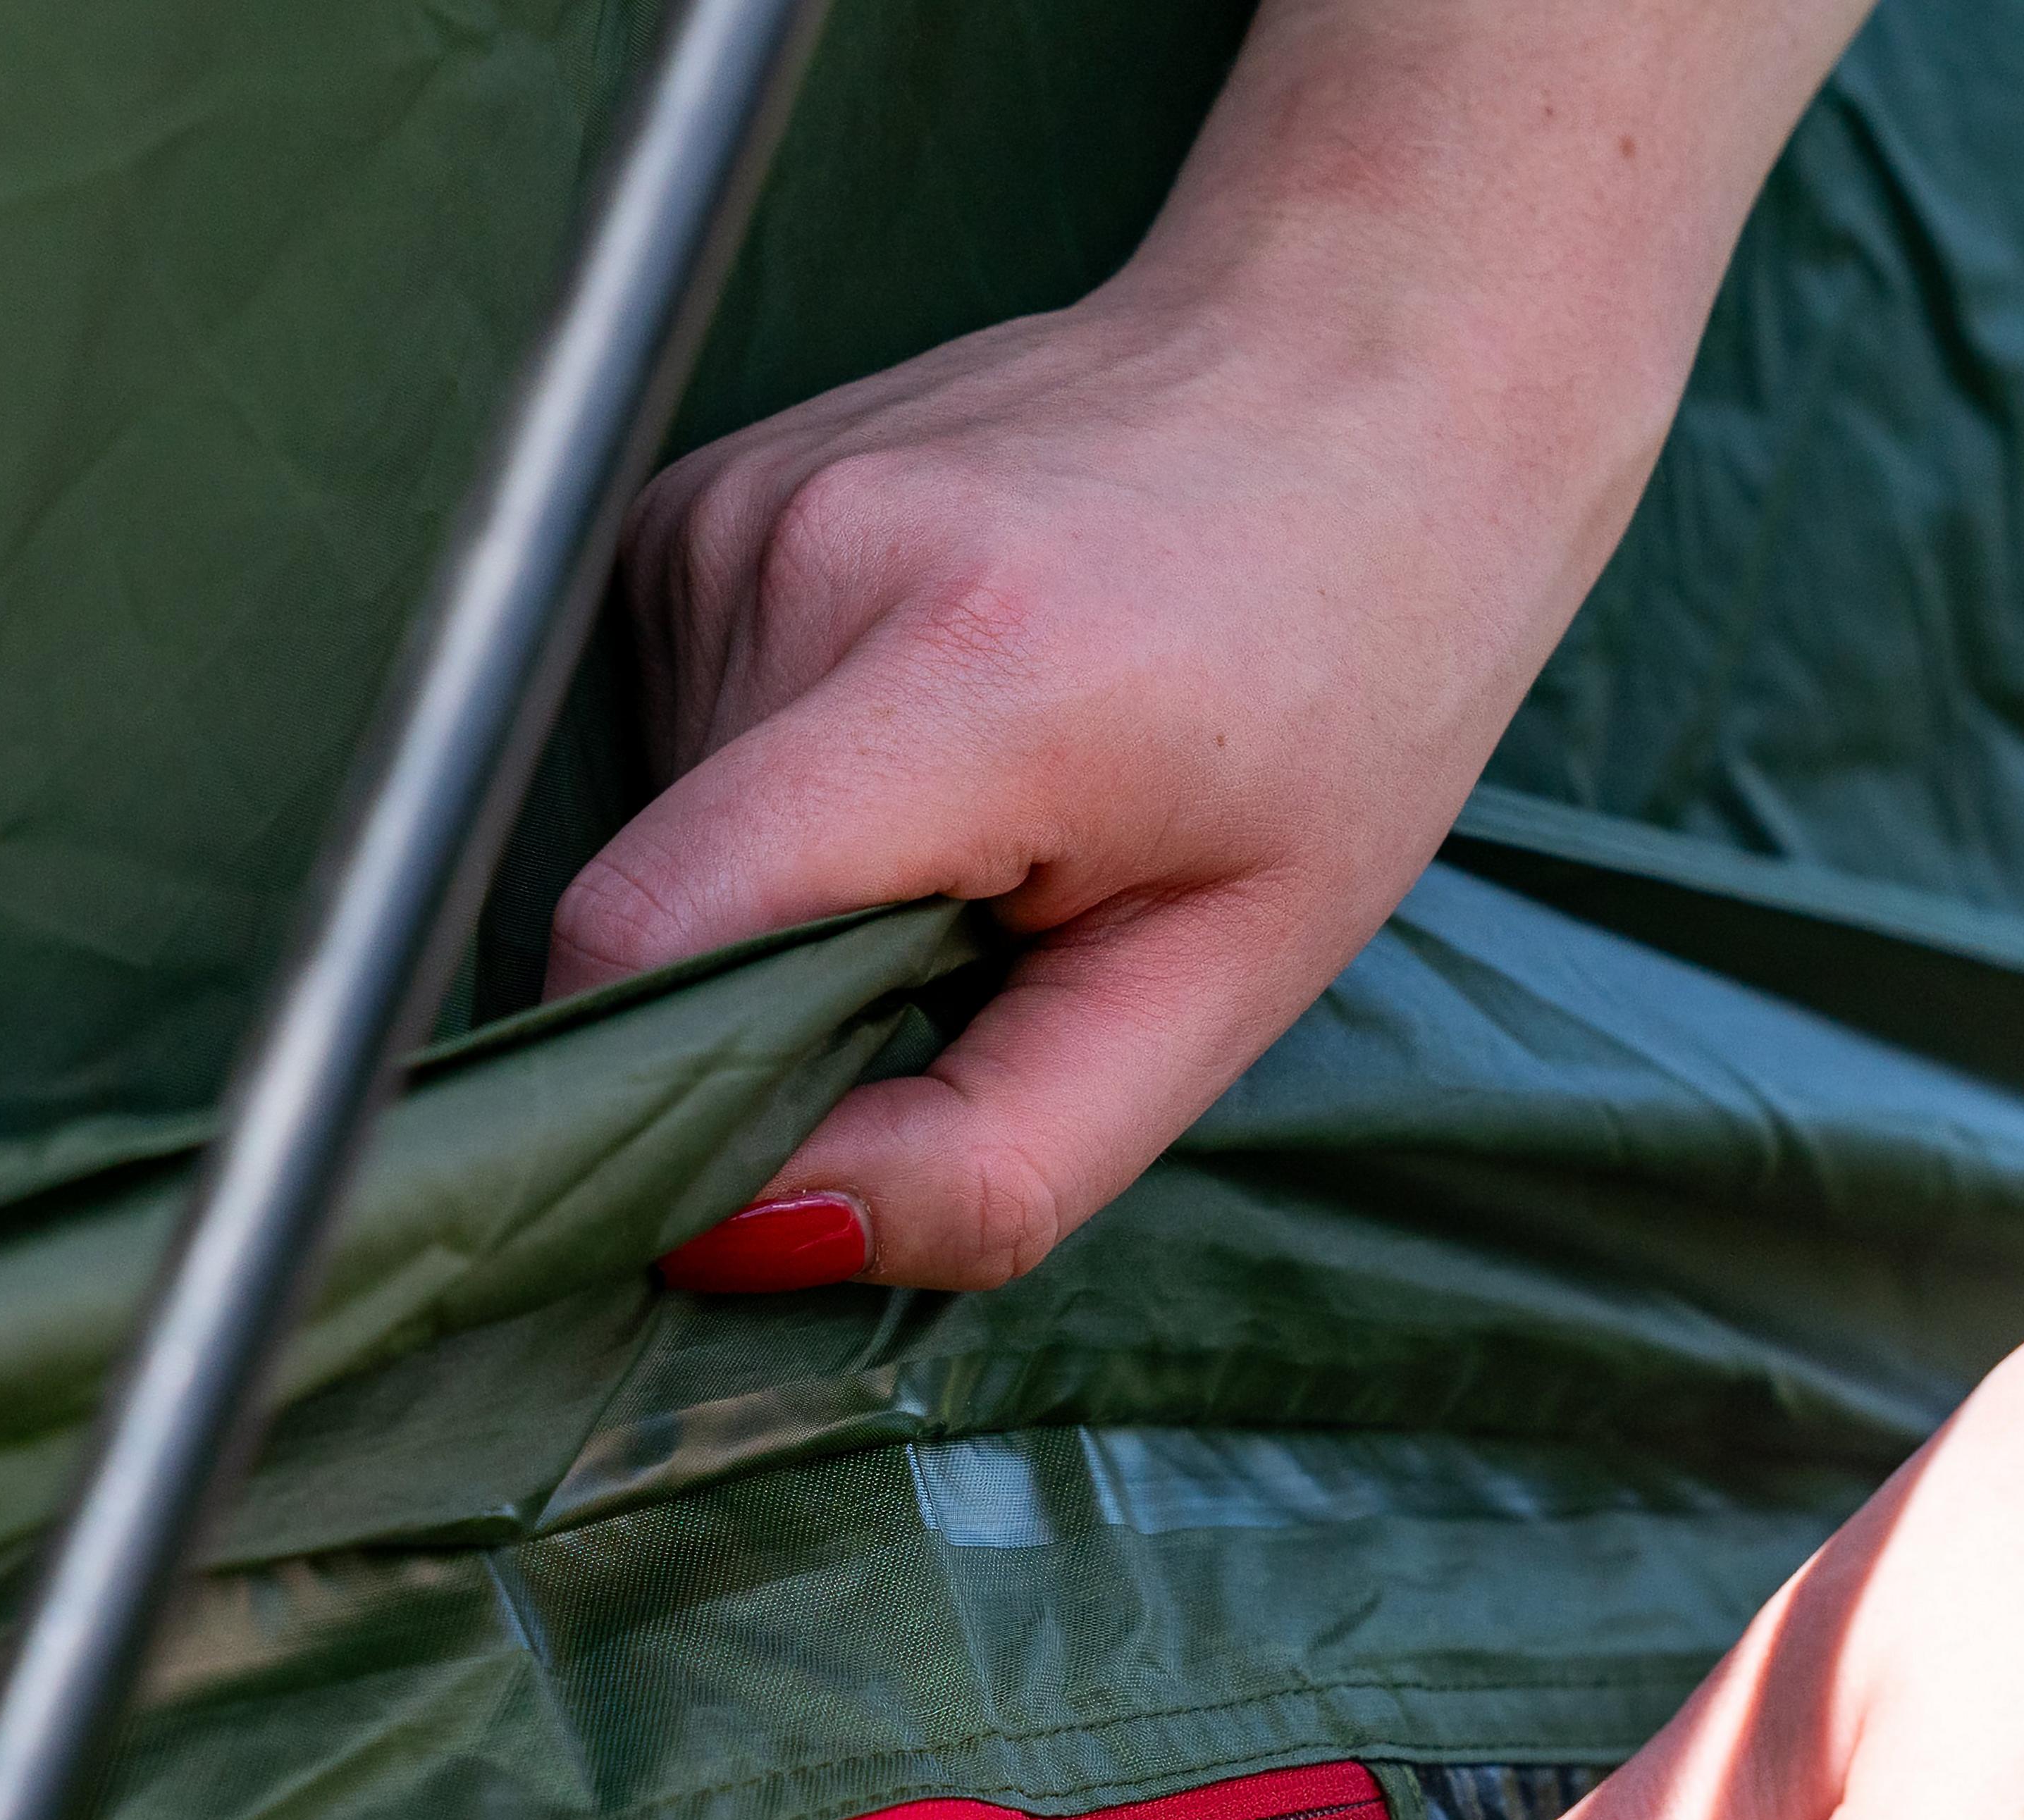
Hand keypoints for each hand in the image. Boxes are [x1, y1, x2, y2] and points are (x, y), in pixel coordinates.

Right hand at [548, 280, 1618, 1293]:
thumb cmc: (1343, 691)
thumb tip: (737, 1243)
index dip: (665, 1095)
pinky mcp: (699, 499)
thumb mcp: (1227, 986)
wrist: (1372, 371)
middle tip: (991, 936)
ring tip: (989, 807)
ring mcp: (735, 508)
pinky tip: (939, 724)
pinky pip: (680, 741)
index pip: (651, 933)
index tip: (777, 1157)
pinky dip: (787, 792)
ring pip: (668, 834)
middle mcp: (809, 560)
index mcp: (968, 674)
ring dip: (800, 888)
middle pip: (669, 913)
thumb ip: (991, 1158)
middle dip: (791, 998)